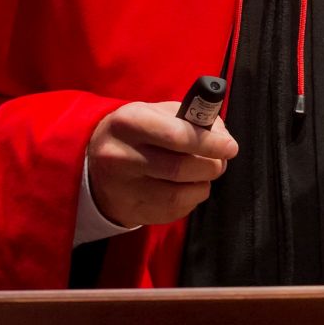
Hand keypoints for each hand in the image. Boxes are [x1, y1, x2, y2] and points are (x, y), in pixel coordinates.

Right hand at [86, 101, 237, 227]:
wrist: (93, 165)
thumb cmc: (136, 133)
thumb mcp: (155, 112)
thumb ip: (191, 118)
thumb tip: (222, 137)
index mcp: (129, 122)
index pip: (176, 135)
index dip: (209, 142)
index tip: (230, 147)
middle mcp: (122, 156)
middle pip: (181, 168)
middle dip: (211, 165)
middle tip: (220, 160)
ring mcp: (124, 188)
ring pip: (180, 194)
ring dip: (203, 184)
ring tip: (204, 173)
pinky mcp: (130, 212)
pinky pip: (174, 210)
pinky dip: (191, 199)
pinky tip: (187, 187)